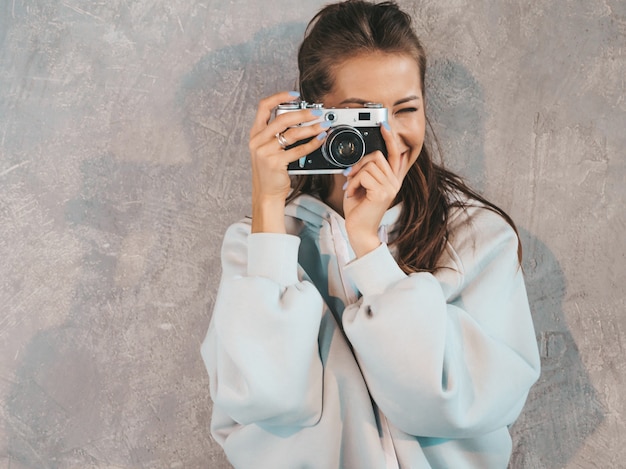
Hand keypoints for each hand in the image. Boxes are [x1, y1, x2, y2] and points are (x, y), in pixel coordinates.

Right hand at [249, 91, 327, 232]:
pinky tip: (320, 140)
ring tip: (323, 125)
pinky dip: (312, 144)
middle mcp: (258, 140)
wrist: (266, 193)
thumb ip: (277, 134)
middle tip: (317, 112)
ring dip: (311, 128)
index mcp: (255, 133)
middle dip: (302, 113)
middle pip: (282, 119)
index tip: (295, 95)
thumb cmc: (270, 171)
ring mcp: (265, 152)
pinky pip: (298, 150)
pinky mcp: (275, 163)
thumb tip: (301, 119)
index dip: (279, 97)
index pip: (263, 107)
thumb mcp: (267, 149)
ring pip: (292, 134)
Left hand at [342, 122, 402, 256]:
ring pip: (370, 164)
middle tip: (351, 176)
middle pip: (378, 156)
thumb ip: (364, 172)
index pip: (396, 154)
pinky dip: (354, 182)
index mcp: (391, 180)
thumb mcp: (361, 186)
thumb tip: (359, 159)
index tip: (383, 125)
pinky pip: (364, 175)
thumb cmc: (358, 210)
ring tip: (352, 188)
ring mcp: (390, 187)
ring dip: (355, 175)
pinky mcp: (382, 193)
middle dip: (360, 163)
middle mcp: (394, 182)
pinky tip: (353, 193)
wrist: (359, 230)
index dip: (390, 138)